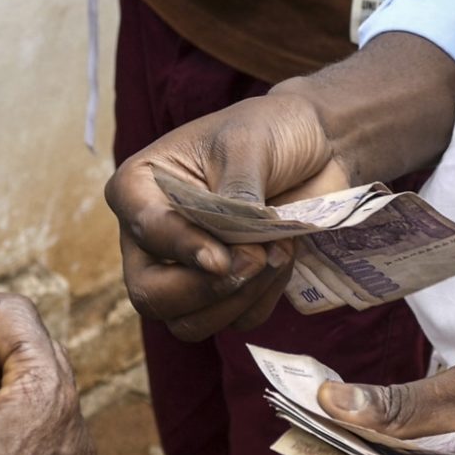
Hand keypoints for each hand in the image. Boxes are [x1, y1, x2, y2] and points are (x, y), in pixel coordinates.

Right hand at [104, 91, 343, 340]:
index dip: (182, 249)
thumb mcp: (246, 146)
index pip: (144, 231)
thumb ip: (233, 199)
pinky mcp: (223, 291)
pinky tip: (281, 257)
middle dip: (205, 290)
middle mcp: (151, 237)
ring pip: (188, 323)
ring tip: (276, 251)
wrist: (316, 144)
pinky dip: (263, 298)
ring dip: (239, 299)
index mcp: (139, 189)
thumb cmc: (270, 132)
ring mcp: (184, 270)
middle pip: (150, 296)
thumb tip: (231, 255)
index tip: (221, 260)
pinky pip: (234, 321)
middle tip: (256, 259)